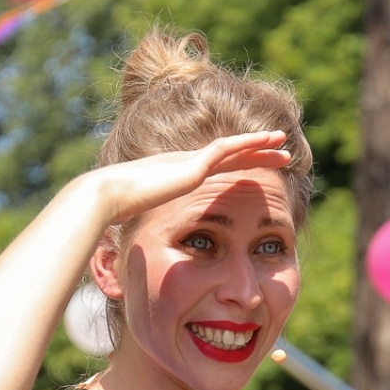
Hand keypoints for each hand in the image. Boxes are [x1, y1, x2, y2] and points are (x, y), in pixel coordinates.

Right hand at [89, 130, 291, 226]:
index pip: (216, 168)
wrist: (106, 198)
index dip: (240, 166)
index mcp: (177, 176)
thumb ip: (156, 224)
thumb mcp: (145, 220)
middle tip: (280, 151)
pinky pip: (228, 149)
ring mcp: (189, 161)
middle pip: (230, 154)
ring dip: (260, 143)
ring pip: (234, 148)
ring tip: (283, 142)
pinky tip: (267, 141)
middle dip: (256, 151)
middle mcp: (185, 163)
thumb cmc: (118, 213)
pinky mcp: (192, 164)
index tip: (258, 169)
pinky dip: (249, 143)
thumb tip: (155, 248)